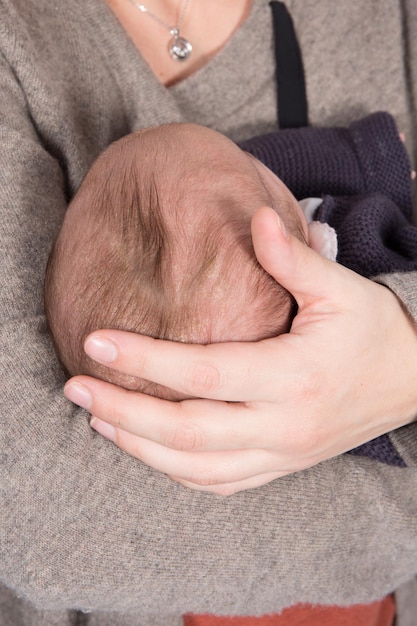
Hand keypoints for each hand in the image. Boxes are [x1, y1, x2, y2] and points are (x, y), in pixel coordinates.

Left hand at [64, 207, 416, 494]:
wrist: (410, 381)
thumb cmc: (372, 331)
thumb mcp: (341, 289)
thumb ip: (294, 258)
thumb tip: (256, 216)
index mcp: (295, 377)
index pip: (205, 373)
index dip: (145, 359)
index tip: (96, 341)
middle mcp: (283, 426)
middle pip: (188, 430)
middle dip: (124, 410)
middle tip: (77, 387)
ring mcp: (280, 455)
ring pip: (195, 466)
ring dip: (140, 447)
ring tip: (98, 417)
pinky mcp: (279, 467)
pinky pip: (217, 483)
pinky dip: (173, 471)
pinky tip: (145, 449)